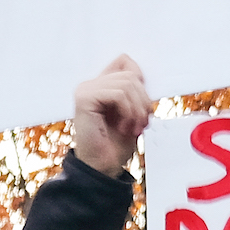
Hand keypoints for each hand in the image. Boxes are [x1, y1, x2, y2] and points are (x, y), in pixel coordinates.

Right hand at [70, 54, 153, 177]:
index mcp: (100, 86)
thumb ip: (134, 93)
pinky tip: (123, 127)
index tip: (144, 105)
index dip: (140, 79)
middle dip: (143, 101)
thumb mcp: (132, 114)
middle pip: (130, 74)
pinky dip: (128, 112)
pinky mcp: (84, 98)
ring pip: (127, 83)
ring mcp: (86, 90)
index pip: (124, 61)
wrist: (102, 167)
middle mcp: (91, 85)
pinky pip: (118, 94)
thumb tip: (142, 76)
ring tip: (133, 127)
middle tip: (142, 122)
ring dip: (137, 109)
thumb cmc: (114, 146)